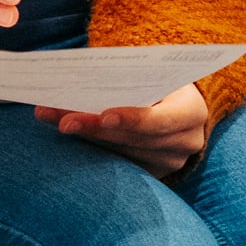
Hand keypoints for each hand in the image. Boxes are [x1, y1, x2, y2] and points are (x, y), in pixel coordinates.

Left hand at [35, 83, 208, 176]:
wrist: (180, 103)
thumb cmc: (163, 79)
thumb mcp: (157, 72)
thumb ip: (132, 78)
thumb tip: (85, 78)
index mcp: (192, 113)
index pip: (162, 120)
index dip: (133, 119)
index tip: (104, 116)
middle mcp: (186, 142)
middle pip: (134, 140)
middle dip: (95, 128)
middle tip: (62, 120)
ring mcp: (169, 162)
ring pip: (121, 153)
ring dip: (84, 137)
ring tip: (52, 119)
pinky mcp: (152, 173)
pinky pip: (118, 162)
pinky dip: (91, 147)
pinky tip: (67, 133)